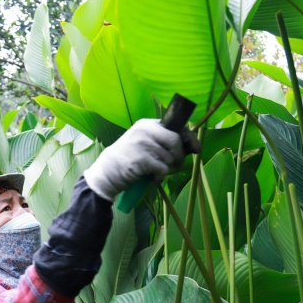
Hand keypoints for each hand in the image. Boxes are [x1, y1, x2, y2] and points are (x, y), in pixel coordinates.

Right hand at [83, 119, 199, 201]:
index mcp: (147, 124)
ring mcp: (141, 143)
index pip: (176, 126)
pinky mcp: (141, 159)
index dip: (189, 137)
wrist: (106, 172)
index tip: (196, 148)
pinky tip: (151, 179)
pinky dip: (160, 177)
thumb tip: (194, 145)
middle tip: (176, 165)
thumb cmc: (129, 158)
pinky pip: (162, 169)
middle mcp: (144, 130)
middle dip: (180, 156)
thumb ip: (164, 141)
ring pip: (169, 158)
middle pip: (176, 140)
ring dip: (167, 169)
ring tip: (155, 172)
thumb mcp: (144, 143)